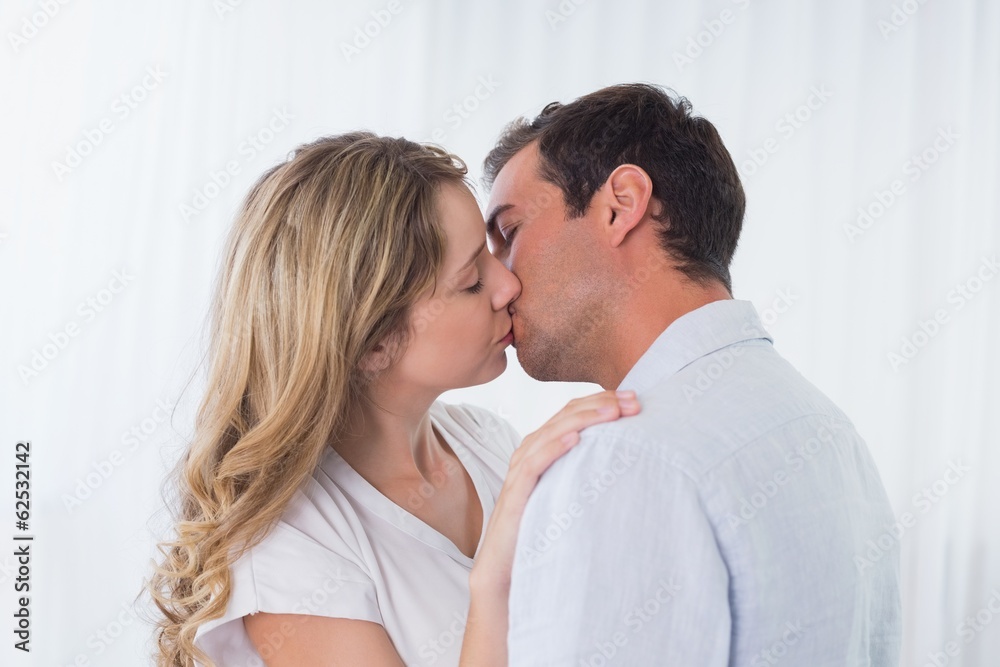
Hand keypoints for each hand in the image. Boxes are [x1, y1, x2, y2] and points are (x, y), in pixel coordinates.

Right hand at [469, 389, 640, 595]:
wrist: (506, 574)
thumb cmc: (539, 534)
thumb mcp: (568, 496)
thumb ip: (585, 474)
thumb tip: (626, 461)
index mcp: (542, 450)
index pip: (572, 414)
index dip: (602, 402)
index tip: (635, 401)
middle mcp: (529, 454)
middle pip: (565, 416)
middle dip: (600, 405)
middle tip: (633, 402)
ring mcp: (519, 473)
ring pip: (551, 433)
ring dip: (583, 419)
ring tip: (612, 412)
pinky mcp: (514, 496)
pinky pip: (533, 465)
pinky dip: (553, 448)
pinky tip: (575, 440)